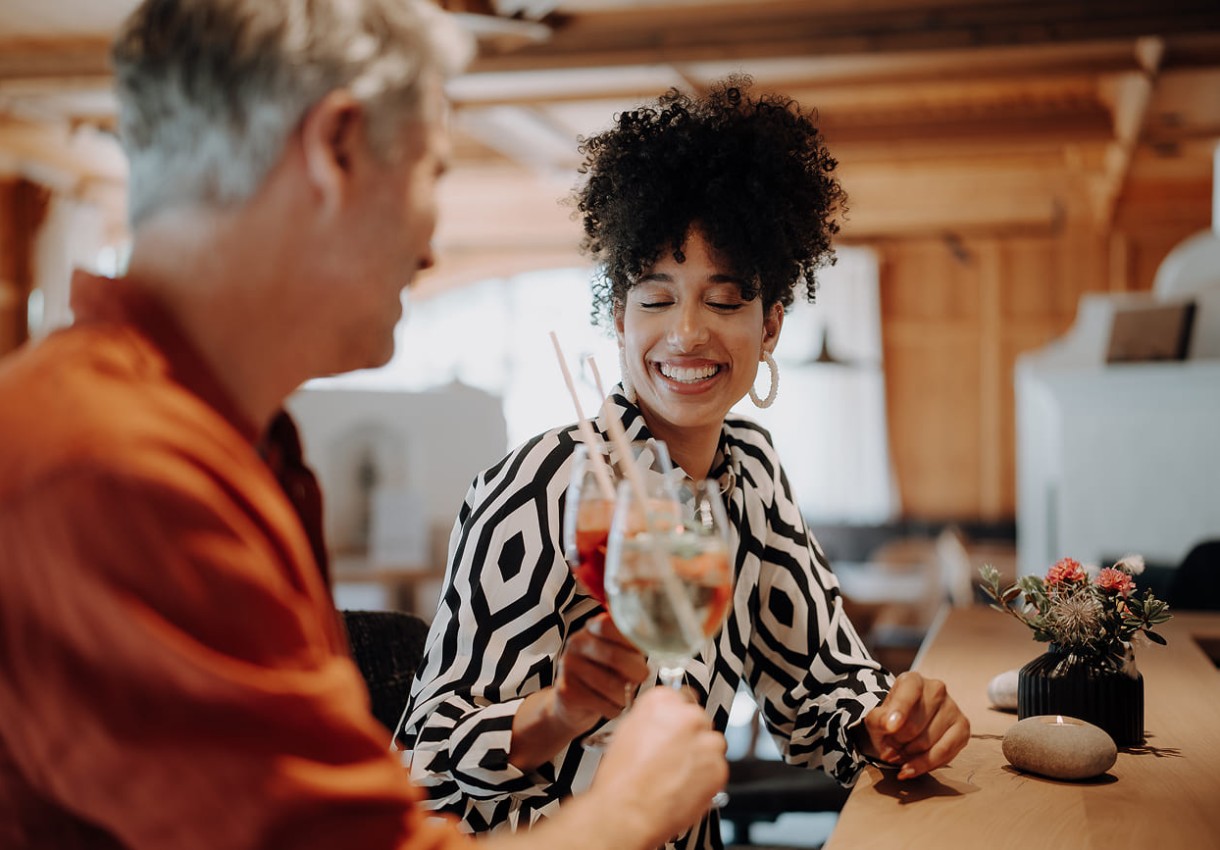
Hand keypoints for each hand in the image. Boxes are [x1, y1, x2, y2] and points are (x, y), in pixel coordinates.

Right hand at [552, 612, 649, 732]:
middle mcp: (577, 643)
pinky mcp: (566, 691)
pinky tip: (610, 706)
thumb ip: (633, 647)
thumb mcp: (617, 654)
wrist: (572, 703)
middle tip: (643, 677)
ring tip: (624, 696)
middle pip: (614, 656)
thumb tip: (660, 645)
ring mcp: (568, 666)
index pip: (610, 624)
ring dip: (625, 696)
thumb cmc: (603, 675)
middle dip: (636, 671)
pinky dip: (613, 709)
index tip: (644, 652)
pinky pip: (601, 703)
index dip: (631, 639)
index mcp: (592, 628)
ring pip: (610, 685)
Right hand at [591, 687, 727, 846]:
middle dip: (689, 736)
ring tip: (677, 773)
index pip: (679, 697)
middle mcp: (688, 716)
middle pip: (697, 719)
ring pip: (711, 743)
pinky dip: (706, 776)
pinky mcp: (719, 768)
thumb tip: (661, 723)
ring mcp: (707, 742)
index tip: (672, 728)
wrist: (628, 812)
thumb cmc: (621, 779)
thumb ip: (652, 720)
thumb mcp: (627, 732)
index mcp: (662, 701)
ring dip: (700, 755)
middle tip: (672, 754)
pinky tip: (684, 785)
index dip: (674, 717)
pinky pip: (717, 767)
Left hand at [859, 671, 969, 779]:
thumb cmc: (891, 718)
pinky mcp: (963, 729)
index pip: (908, 693)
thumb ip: (878, 719)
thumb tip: (889, 725)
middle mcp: (937, 689)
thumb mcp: (876, 717)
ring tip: (898, 756)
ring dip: (909, 756)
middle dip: (897, 743)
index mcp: (913, 680)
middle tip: (888, 749)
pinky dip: (924, 765)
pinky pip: (945, 754)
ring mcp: (953, 708)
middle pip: (915, 726)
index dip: (899, 711)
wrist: (907, 724)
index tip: (889, 728)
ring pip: (928, 742)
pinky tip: (910, 768)